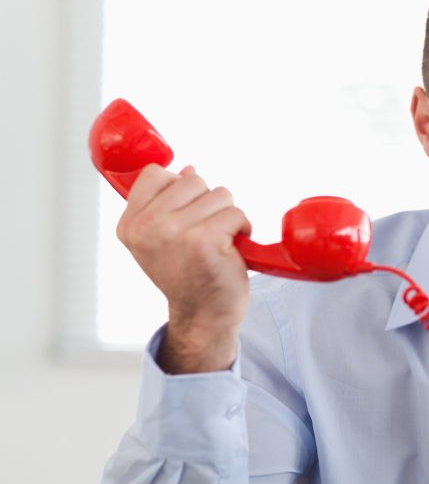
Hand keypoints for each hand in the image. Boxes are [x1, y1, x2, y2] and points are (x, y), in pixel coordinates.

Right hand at [116, 164, 251, 372]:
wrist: (204, 314)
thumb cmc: (189, 274)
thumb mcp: (164, 237)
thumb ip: (168, 203)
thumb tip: (188, 169)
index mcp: (131, 224)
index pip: (155, 174)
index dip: (179, 187)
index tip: (185, 213)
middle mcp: (147, 228)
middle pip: (193, 180)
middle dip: (208, 203)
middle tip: (205, 234)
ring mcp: (174, 233)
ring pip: (219, 194)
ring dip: (228, 216)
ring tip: (219, 241)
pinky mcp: (205, 240)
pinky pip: (236, 213)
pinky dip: (242, 228)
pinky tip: (231, 249)